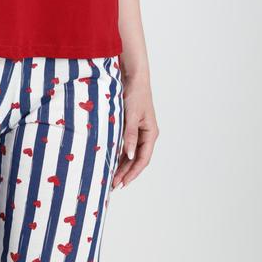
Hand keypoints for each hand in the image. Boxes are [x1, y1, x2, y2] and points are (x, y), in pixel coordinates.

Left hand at [112, 74, 158, 188]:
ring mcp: (138, 130)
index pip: (143, 159)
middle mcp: (146, 134)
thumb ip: (130, 135)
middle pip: (136, 159)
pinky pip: (126, 144)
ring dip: (121, 165)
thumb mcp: (131, 114)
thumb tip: (129, 155)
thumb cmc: (135, 93)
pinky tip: (110, 160)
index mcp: (150, 133)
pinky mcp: (130, 125)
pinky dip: (119, 153)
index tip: (122, 183)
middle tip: (113, 185)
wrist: (132, 75)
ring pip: (130, 153)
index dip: (132, 173)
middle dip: (125, 172)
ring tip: (111, 177)